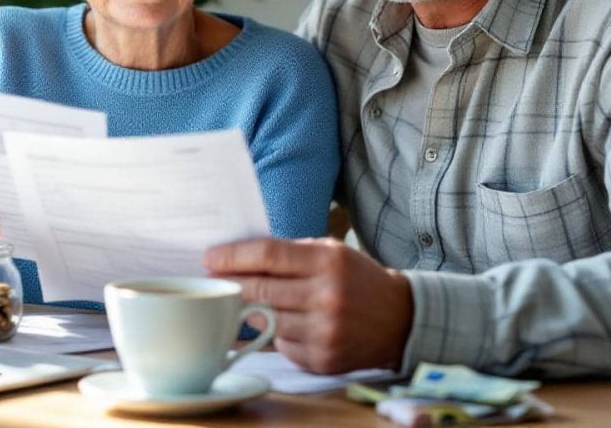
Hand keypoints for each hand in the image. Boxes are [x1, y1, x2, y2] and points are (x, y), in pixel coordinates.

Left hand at [203, 237, 412, 374]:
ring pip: (266, 321)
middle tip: (213, 280)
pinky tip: (279, 325)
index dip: (234, 256)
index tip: (210, 258)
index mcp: (328, 262)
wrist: (400, 319)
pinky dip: (275, 335)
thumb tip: (239, 257)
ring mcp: (324, 332)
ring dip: (248, 312)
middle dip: (230, 284)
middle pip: (260, 290)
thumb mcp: (331, 252)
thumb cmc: (357, 279)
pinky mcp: (322, 359)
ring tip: (240, 301)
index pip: (268, 255)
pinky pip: (282, 346)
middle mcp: (327, 297)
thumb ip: (290, 253)